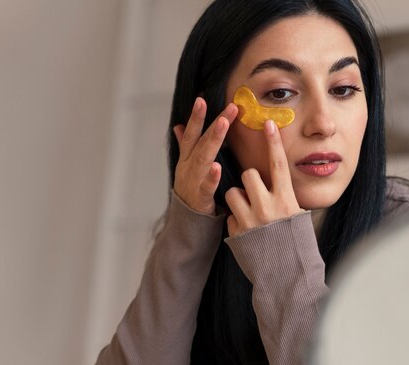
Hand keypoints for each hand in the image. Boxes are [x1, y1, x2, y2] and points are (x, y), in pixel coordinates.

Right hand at [173, 98, 237, 214]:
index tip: (202, 99)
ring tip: (224, 124)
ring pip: (203, 158)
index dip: (195, 117)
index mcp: (187, 158)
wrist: (186, 221)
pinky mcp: (200, 197)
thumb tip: (178, 125)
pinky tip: (217, 166)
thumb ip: (185, 145)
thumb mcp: (187, 166)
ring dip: (213, 140)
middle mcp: (188, 166)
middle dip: (214, 123)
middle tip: (229, 108)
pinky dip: (211, 176)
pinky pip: (206, 186)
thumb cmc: (191, 189)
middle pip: (202, 141)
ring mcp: (193, 181)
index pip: (191, 133)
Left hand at [225, 120, 301, 236]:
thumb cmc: (295, 246)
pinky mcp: (236, 233)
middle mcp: (268, 207)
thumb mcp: (298, 218)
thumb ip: (286, 198)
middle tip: (255, 194)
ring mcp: (251, 220)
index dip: (273, 142)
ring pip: (233, 192)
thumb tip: (279, 184)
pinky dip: (235, 220)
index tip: (268, 122)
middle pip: (249, 175)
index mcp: (287, 200)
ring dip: (238, 198)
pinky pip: (229, 215)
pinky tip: (246, 232)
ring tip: (248, 213)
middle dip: (249, 181)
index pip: (279, 164)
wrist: (286, 277)